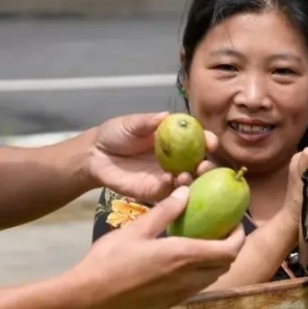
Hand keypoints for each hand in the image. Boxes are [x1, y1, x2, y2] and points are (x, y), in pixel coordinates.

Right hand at [67, 186, 245, 308]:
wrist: (88, 299)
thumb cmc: (109, 260)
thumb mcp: (137, 229)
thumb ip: (165, 211)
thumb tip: (185, 191)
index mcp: (183, 257)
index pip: (229, 250)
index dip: (239, 236)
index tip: (235, 222)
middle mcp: (187, 279)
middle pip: (225, 265)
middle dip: (230, 247)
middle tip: (221, 229)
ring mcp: (179, 295)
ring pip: (211, 278)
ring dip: (215, 261)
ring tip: (204, 241)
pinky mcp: (169, 304)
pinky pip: (195, 287)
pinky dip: (199, 273)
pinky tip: (183, 260)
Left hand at [87, 112, 217, 203]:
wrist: (95, 155)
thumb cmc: (116, 134)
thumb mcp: (132, 123)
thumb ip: (147, 121)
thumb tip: (165, 116)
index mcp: (176, 140)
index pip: (199, 141)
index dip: (208, 142)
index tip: (211, 143)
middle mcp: (176, 159)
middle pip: (199, 164)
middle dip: (206, 166)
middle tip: (204, 165)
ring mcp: (166, 176)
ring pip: (188, 181)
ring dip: (192, 180)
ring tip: (187, 175)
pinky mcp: (154, 191)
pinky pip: (168, 192)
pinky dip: (171, 188)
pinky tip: (168, 181)